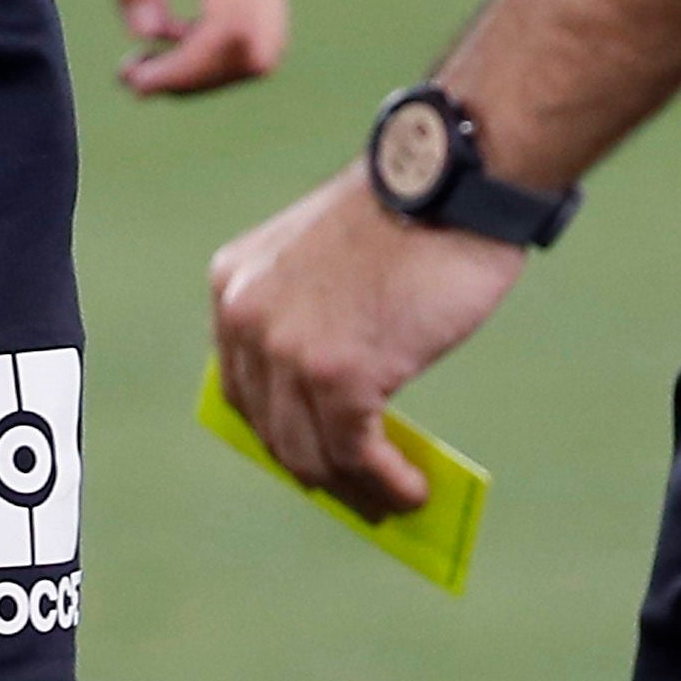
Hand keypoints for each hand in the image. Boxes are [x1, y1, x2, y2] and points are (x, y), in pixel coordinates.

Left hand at [93, 0, 285, 96]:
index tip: (133, 76)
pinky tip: (169, 13)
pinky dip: (220, 26)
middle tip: (139, 70)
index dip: (187, 74)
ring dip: (211, 54)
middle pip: (261, 47)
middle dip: (204, 77)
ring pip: (265, 28)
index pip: (232, 35)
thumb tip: (144, 32)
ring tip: (148, 46)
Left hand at [207, 161, 525, 518]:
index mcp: (232, 283)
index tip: (313, 461)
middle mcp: (244, 317)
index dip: (278, 433)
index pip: (241, 387)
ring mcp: (287, 350)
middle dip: (316, 471)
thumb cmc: (407, 217)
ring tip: (394, 500)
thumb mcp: (327, 264)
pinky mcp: (338, 375)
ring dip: (355, 489)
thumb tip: (338, 420)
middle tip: (359, 495)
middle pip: (270, 429)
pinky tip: (412, 490)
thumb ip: (313, 324)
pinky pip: (354, 456)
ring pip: (309, 455)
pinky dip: (384, 483)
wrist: (448, 180)